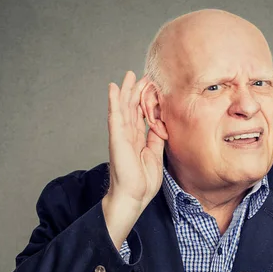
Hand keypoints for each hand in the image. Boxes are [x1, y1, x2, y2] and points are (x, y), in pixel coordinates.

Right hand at [103, 71, 164, 248]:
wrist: (134, 196)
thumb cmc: (142, 182)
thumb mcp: (155, 155)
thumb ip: (156, 139)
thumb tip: (160, 125)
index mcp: (137, 140)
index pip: (141, 115)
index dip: (145, 101)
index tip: (152, 87)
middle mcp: (127, 135)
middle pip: (131, 108)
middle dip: (136, 91)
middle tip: (141, 75)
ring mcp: (121, 135)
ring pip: (123, 108)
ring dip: (125, 90)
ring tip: (128, 75)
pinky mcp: (116, 138)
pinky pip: (115, 116)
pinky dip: (113, 101)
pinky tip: (112, 88)